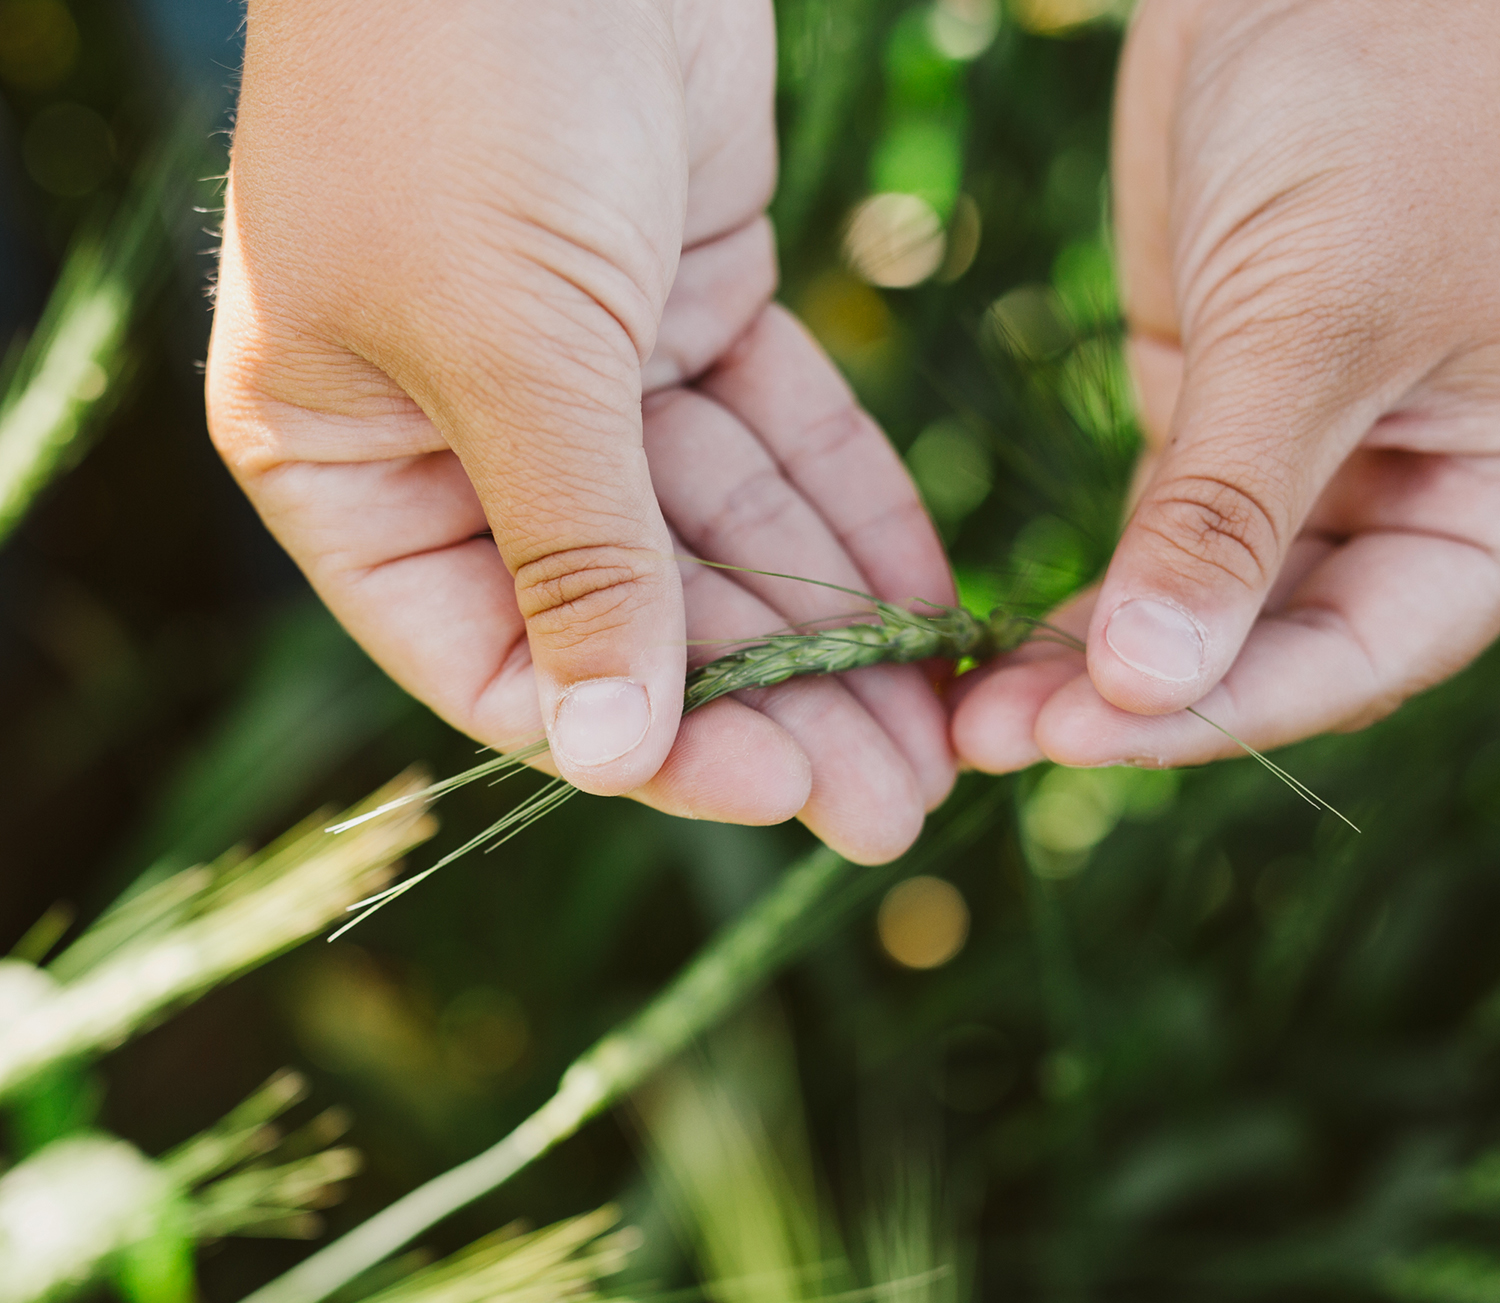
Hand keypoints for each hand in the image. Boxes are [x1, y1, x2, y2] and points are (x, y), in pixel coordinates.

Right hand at [208, 0, 953, 863]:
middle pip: (636, 619)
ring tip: (932, 740)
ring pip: (722, 544)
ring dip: (828, 637)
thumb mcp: (509, 344)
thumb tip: (604, 751)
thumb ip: (571, 551)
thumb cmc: (462, 84)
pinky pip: (780, 443)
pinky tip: (929, 608)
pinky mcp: (690, 307)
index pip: (501, 659)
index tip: (773, 787)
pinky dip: (853, 519)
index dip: (642, 738)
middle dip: (769, 709)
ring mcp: (583, 373)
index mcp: (354, 465)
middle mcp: (464, 433)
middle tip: (892, 806)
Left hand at [952, 0, 1499, 774]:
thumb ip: (1232, 509)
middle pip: (1266, 649)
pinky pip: (1153, 536)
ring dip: (1087, 664)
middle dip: (1130, 701)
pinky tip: (1001, 644)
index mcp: (1496, 500)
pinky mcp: (1216, 414)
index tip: (1078, 737)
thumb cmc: (1395, 90)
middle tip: (993, 743)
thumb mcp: (1317, 315)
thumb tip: (1149, 683)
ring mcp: (1305, 461)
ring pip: (1197, 606)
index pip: (1355, 653)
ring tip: (972, 715)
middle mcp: (1409, 496)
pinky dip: (1086, 591)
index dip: (1216, 709)